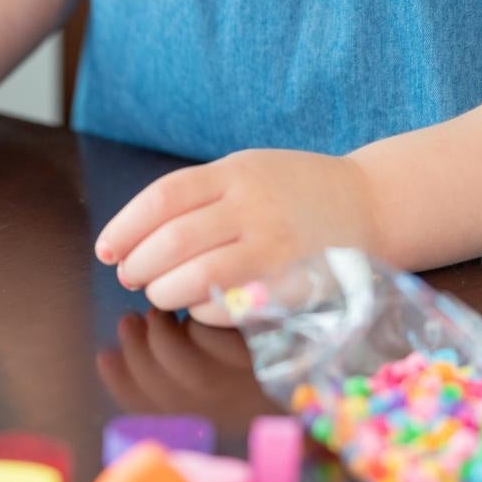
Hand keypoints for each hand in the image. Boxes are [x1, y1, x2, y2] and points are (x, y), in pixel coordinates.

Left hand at [94, 149, 378, 323]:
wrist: (374, 205)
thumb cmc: (293, 192)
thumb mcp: (247, 171)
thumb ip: (196, 197)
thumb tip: (129, 239)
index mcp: (237, 173)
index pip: (163, 199)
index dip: (125, 228)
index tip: (107, 250)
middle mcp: (255, 207)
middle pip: (173, 242)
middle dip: (139, 266)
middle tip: (131, 276)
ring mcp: (277, 248)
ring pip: (197, 278)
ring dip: (164, 292)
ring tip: (158, 293)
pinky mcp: (294, 285)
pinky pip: (231, 307)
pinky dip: (201, 311)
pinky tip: (196, 306)